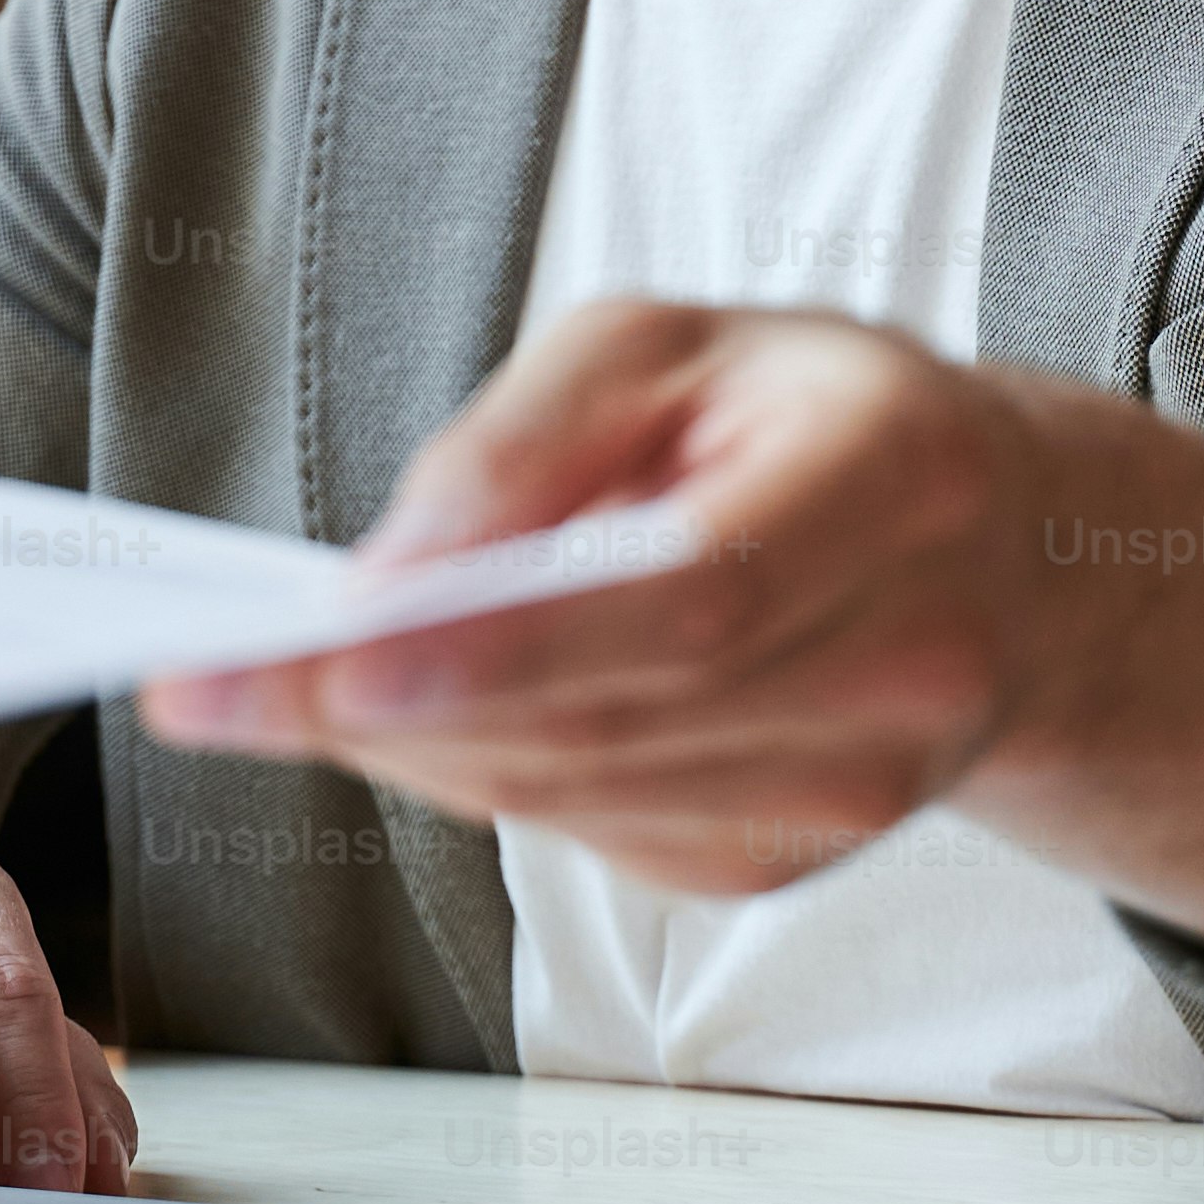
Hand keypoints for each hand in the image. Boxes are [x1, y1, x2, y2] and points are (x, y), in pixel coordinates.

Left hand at [142, 302, 1051, 891]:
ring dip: (412, 746)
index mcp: (892, 479)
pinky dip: (482, 772)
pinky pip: (589, 833)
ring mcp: (860, 787)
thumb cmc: (805, 418)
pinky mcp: (791, 861)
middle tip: (207, 686)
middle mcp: (903, 658)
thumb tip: (395, 569)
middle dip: (388, 707)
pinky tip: (428, 713)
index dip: (506, 644)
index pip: (689, 595)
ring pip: (577, 793)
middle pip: (609, 715)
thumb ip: (528, 430)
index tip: (334, 657)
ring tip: (279, 686)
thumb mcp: (669, 342)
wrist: (997, 559)